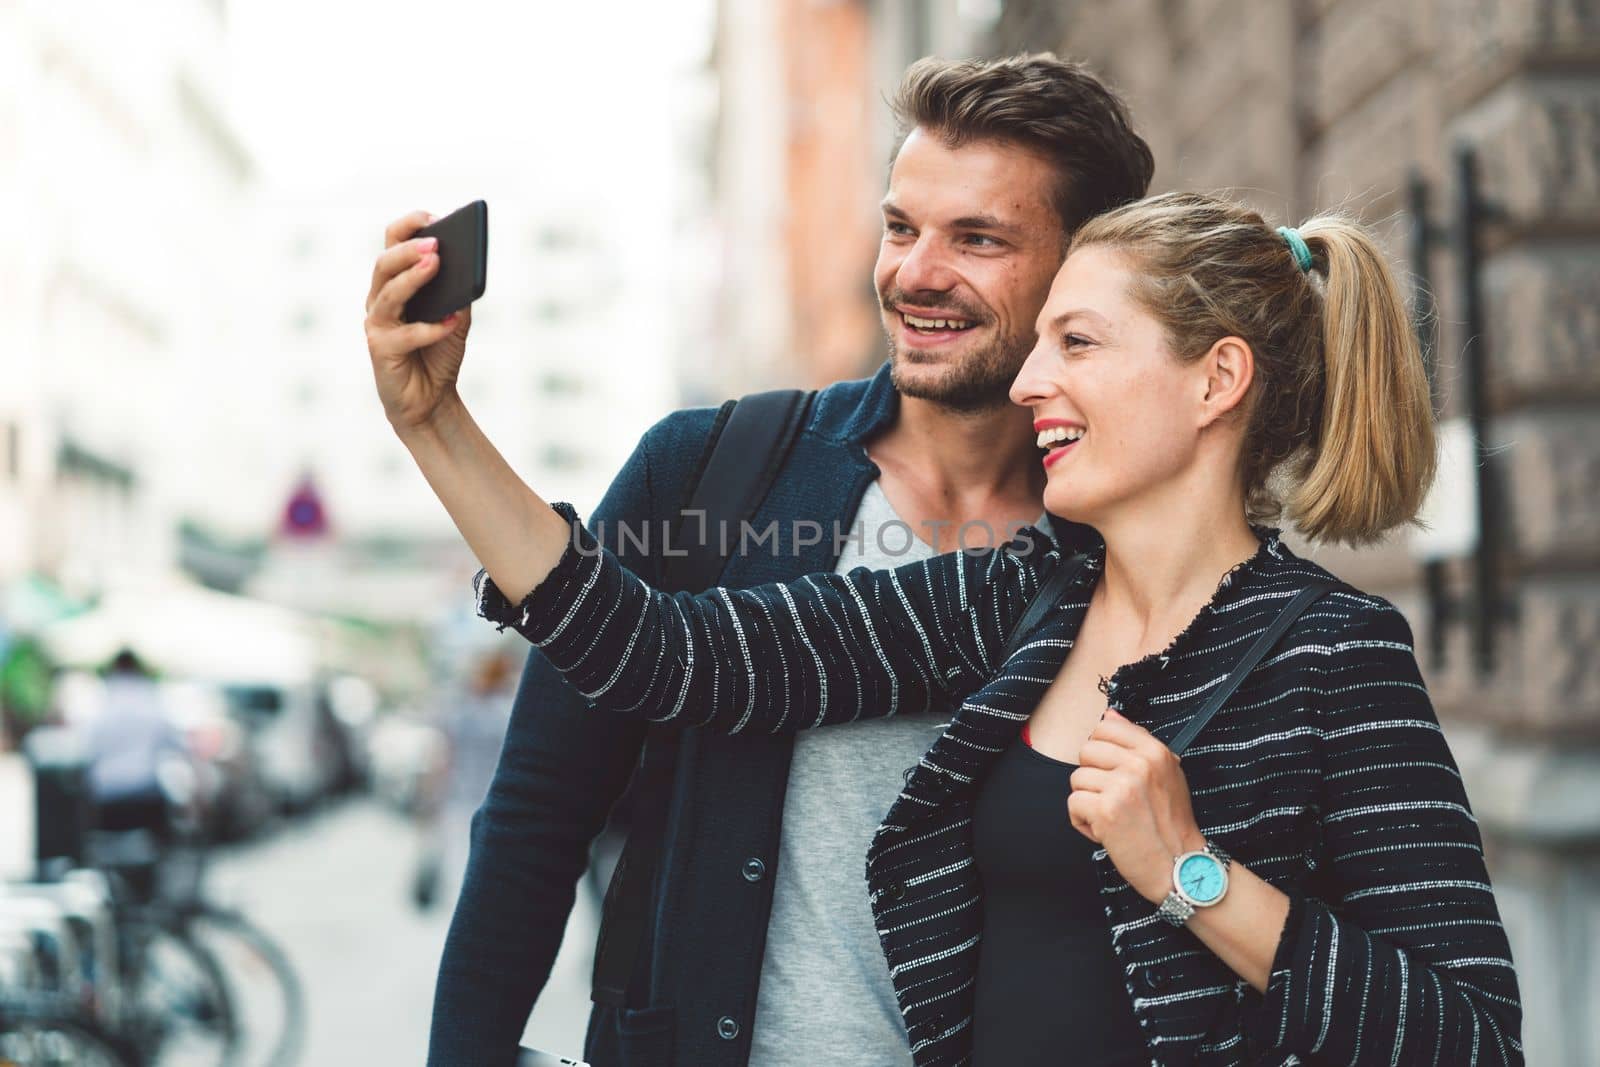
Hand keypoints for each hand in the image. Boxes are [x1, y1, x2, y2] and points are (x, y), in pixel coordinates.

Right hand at [364, 210, 473, 435]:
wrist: (430, 400)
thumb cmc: (438, 354)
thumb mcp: (455, 318)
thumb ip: (458, 293)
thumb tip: (466, 268)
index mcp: (394, 284)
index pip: (391, 244)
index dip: (408, 227)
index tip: (434, 216)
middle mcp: (379, 300)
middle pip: (384, 264)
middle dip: (408, 249)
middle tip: (435, 242)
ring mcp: (377, 325)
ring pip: (388, 293)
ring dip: (414, 277)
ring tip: (437, 263)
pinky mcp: (381, 351)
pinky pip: (406, 334)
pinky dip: (431, 327)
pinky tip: (451, 321)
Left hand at [1067, 707, 1205, 903]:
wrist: (1179, 866)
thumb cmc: (1171, 823)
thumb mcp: (1167, 773)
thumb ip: (1138, 742)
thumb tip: (1109, 714)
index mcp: (1154, 751)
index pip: (1105, 727)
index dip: (1101, 750)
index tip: (1113, 770)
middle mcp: (1139, 764)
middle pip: (1086, 751)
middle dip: (1093, 777)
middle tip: (1115, 799)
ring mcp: (1122, 787)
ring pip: (1077, 778)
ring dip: (1088, 801)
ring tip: (1113, 817)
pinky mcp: (1106, 811)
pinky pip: (1073, 803)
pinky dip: (1083, 821)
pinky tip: (1105, 831)